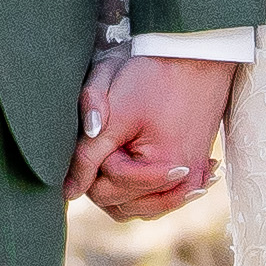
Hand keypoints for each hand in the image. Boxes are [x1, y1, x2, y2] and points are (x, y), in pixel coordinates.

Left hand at [72, 50, 240, 222]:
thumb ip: (88, 155)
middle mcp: (185, 184)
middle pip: (122, 204)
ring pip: (139, 207)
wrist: (194, 58)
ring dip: (121, 189)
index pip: (107, 190)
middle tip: (104, 143)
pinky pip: (161, 199)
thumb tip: (69, 193)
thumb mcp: (115, 113)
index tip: (98, 133)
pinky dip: (142, 190)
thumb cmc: (154, 78)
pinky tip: (133, 165)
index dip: (93, 164)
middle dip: (104, 178)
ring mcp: (193, 181)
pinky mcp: (197, 172)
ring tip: (115, 156)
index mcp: (165, 171)